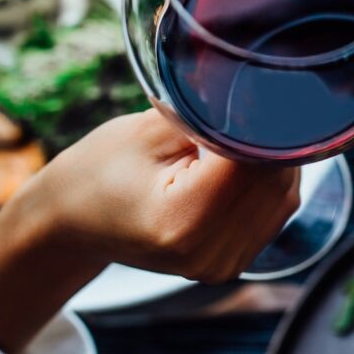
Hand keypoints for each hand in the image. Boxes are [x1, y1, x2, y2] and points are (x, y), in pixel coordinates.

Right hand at [0, 110, 299, 353]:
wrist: (72, 223)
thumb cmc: (98, 170)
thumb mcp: (145, 130)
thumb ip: (206, 115)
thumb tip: (262, 94)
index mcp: (180, 221)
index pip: (249, 161)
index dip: (261, 121)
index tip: (259, 89)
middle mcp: (206, 253)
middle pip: (272, 181)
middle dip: (272, 137)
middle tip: (257, 99)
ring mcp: (220, 265)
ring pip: (282, 196)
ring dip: (273, 159)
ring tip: (245, 128)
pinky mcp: (230, 263)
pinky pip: (274, 211)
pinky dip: (268, 181)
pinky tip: (246, 159)